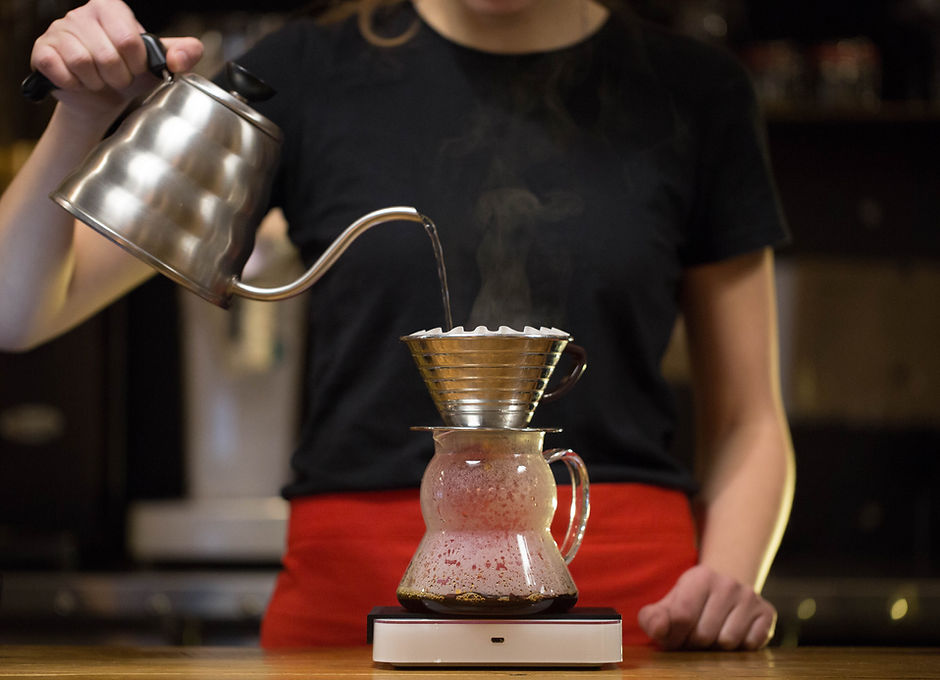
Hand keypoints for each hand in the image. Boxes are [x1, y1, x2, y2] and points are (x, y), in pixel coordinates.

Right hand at [30, 0, 202, 118]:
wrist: (103, 96)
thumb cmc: (130, 73)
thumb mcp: (159, 63)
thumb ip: (182, 54)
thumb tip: (182, 58)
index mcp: (111, 8)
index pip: (130, 40)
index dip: (137, 65)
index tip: (136, 69)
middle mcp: (81, 14)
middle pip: (107, 56)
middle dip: (118, 78)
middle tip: (117, 78)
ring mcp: (59, 30)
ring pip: (83, 64)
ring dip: (97, 82)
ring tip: (99, 79)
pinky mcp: (43, 50)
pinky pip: (59, 70)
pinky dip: (74, 84)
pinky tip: (79, 81)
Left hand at [637, 564, 776, 650]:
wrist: (728, 591)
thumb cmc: (692, 603)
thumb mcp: (668, 606)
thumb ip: (653, 618)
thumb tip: (658, 628)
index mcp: (700, 576)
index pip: (682, 617)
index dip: (675, 636)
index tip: (675, 637)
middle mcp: (728, 583)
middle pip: (704, 634)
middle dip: (694, 644)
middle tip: (694, 638)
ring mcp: (750, 597)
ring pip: (727, 642)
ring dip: (716, 648)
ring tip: (712, 635)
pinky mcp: (767, 613)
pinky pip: (750, 645)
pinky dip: (739, 648)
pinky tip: (733, 634)